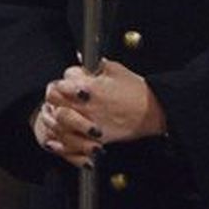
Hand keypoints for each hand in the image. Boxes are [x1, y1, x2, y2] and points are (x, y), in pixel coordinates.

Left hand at [35, 60, 166, 167]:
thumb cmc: (137, 92)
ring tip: (57, 114)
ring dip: (55, 117)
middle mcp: (85, 106)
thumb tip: (89, 64)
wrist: (154, 113)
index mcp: (88, 88)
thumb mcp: (116, 70)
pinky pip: (71, 144)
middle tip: (60, 97)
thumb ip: (97, 66)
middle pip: (54, 100)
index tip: (69, 81)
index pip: (61, 81)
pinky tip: (56, 140)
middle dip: (55, 97)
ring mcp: (89, 124)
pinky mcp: (96, 139)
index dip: (64, 80)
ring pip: (58, 122)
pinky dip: (61, 143)